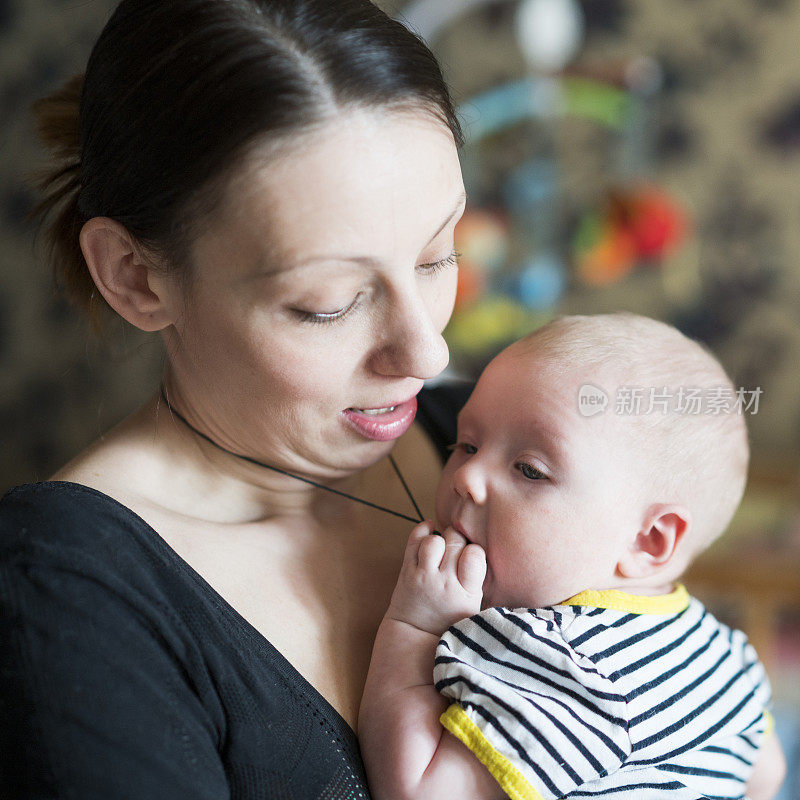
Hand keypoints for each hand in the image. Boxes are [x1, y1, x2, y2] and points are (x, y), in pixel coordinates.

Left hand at [387, 521, 485, 635]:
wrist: (416, 635)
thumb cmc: (449, 620)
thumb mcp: (473, 607)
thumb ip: (478, 581)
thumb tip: (484, 547)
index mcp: (467, 595)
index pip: (475, 555)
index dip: (474, 550)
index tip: (470, 556)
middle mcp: (445, 584)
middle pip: (455, 542)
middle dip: (457, 540)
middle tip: (456, 549)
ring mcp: (423, 577)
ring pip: (433, 540)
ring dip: (439, 538)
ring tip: (442, 547)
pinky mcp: (406, 572)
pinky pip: (414, 541)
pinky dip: (422, 530)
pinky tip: (429, 530)